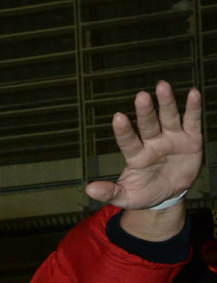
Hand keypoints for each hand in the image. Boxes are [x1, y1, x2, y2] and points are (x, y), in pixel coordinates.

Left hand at [86, 81, 201, 210]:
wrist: (170, 195)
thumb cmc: (145, 192)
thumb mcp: (127, 197)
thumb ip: (110, 192)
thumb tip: (89, 190)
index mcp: (137, 156)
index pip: (128, 142)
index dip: (123, 131)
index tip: (118, 118)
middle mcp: (153, 142)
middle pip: (148, 125)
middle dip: (145, 112)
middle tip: (140, 96)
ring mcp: (172, 138)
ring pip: (168, 118)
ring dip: (166, 102)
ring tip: (161, 86)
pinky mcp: (191, 139)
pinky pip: (192, 121)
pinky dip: (193, 108)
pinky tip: (193, 93)